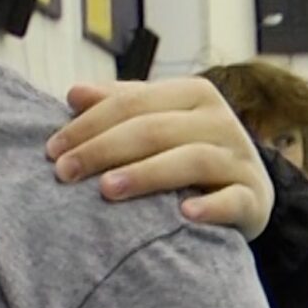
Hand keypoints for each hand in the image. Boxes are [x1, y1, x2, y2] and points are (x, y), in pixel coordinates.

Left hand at [45, 78, 272, 238]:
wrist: (244, 192)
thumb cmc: (183, 153)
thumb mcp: (154, 123)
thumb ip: (117, 106)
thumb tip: (74, 93)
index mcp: (193, 94)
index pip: (131, 103)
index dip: (88, 124)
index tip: (52, 150)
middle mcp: (221, 120)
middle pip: (154, 130)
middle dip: (103, 150)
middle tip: (64, 173)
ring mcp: (241, 159)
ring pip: (191, 159)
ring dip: (146, 175)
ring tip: (106, 190)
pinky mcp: (255, 198)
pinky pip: (234, 200)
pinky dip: (211, 206)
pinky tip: (184, 214)